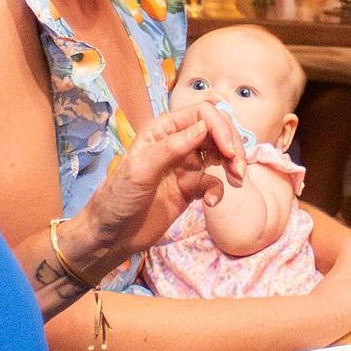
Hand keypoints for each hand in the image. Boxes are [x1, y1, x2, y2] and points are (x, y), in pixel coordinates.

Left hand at [82, 102, 247, 261]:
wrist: (111, 235)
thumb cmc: (118, 198)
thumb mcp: (141, 170)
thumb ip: (172, 147)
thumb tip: (204, 128)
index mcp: (162, 131)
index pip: (201, 114)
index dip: (220, 128)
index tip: (229, 151)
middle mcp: (176, 143)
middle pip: (215, 132)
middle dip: (232, 146)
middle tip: (239, 169)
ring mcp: (184, 166)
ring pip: (218, 155)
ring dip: (232, 164)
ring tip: (237, 180)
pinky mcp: (189, 189)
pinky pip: (212, 182)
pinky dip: (218, 190)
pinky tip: (212, 203)